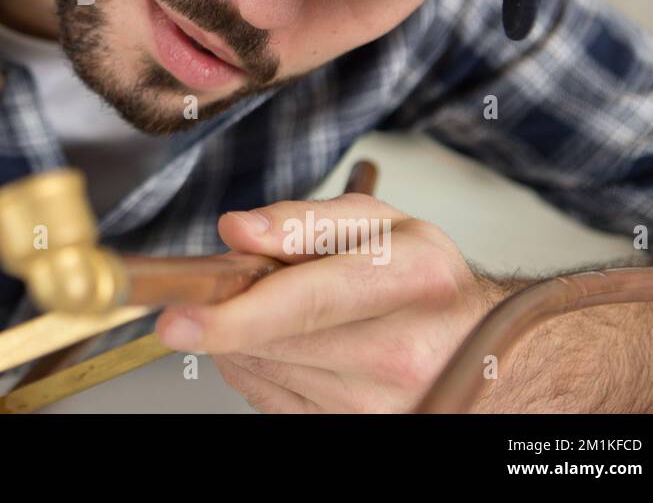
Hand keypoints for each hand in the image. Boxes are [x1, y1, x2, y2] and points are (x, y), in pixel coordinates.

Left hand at [154, 192, 497, 411]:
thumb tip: (236, 230)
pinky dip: (259, 363)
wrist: (475, 347)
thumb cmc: (421, 280)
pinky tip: (293, 342)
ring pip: (260, 368)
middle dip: (232, 307)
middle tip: (240, 279)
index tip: (177, 318)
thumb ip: (301, 221)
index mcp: (411, 281)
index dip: (234, 313)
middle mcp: (400, 353)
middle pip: (272, 339)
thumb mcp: (378, 224)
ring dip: (246, 334)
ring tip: (289, 308)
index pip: (307, 302)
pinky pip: (265, 396)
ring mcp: (377, 405)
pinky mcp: (349, 430)